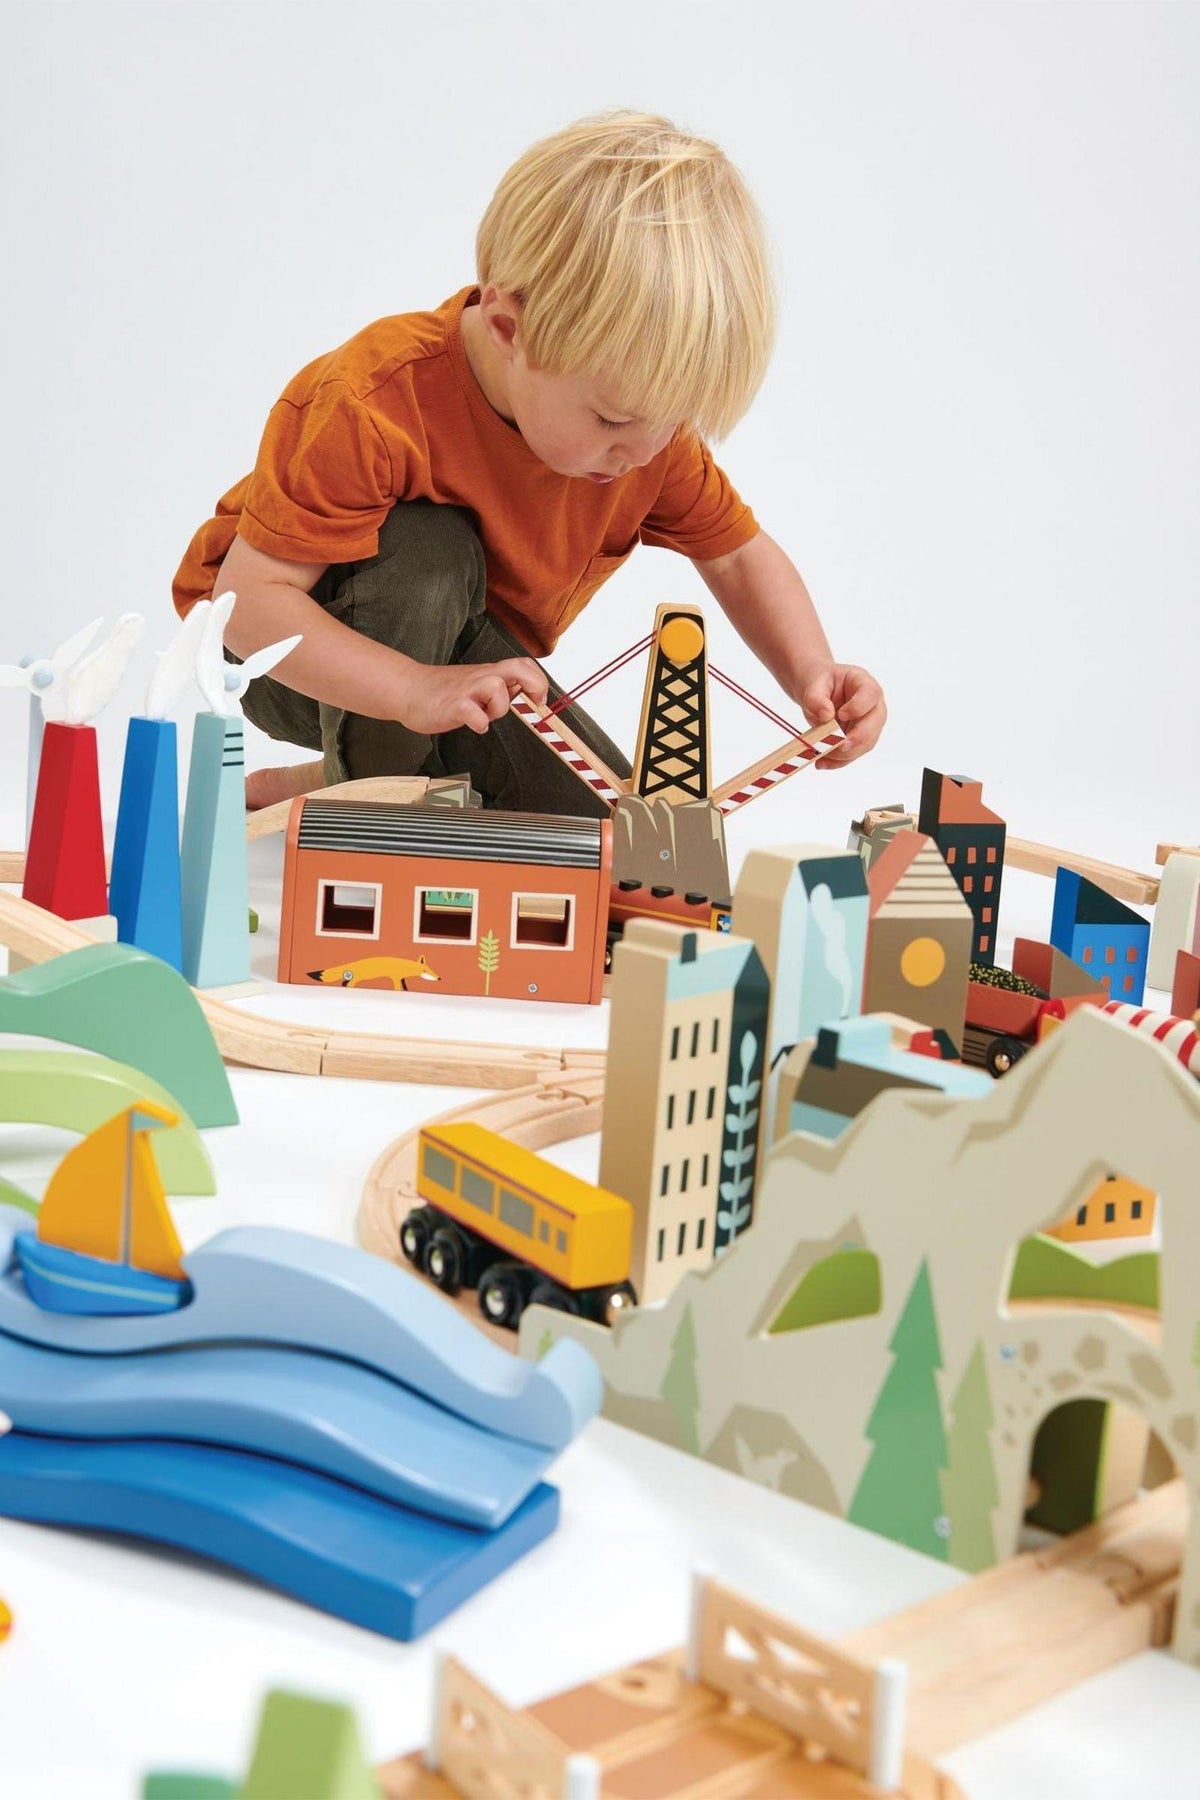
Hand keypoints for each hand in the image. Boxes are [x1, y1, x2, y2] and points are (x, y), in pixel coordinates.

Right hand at [394, 657, 548, 734]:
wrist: (408, 689)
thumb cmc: (442, 690)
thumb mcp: (476, 683)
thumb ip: (499, 686)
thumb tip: (521, 690)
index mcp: (489, 673)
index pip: (524, 665)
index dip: (539, 680)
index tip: (540, 699)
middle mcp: (481, 677)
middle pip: (518, 668)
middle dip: (535, 684)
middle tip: (536, 703)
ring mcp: (466, 690)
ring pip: (497, 689)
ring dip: (499, 707)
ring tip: (486, 715)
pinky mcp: (452, 705)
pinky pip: (473, 713)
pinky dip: (478, 722)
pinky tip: (474, 725)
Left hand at [796, 663, 886, 768]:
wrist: (817, 694)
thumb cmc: (820, 685)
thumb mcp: (813, 686)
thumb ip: (816, 699)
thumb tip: (826, 716)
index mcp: (864, 684)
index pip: (871, 694)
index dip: (859, 707)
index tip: (841, 715)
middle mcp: (873, 705)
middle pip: (875, 722)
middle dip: (858, 737)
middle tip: (840, 746)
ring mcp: (869, 724)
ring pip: (866, 743)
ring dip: (845, 754)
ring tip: (821, 756)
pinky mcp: (860, 740)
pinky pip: (854, 754)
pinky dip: (838, 761)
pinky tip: (822, 763)